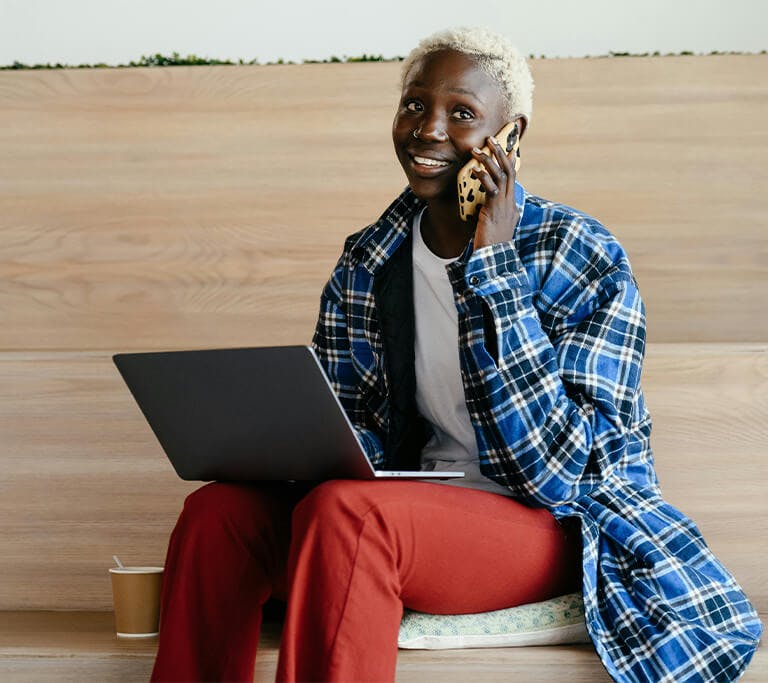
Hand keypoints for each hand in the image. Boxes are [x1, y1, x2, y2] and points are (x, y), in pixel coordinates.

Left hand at [470, 127, 519, 250]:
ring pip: (501, 176)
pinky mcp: (494, 211)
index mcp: (511, 205)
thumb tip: (486, 207)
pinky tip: (474, 170)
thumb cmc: (490, 246)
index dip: (509, 161)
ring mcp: (504, 206)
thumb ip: (492, 213)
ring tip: (478, 150)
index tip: (506, 147)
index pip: (513, 178)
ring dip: (489, 160)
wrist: (492, 260)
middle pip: (509, 171)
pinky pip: (491, 189)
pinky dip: (483, 177)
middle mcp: (511, 203)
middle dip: (500, 153)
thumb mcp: (493, 226)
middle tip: (491, 139)